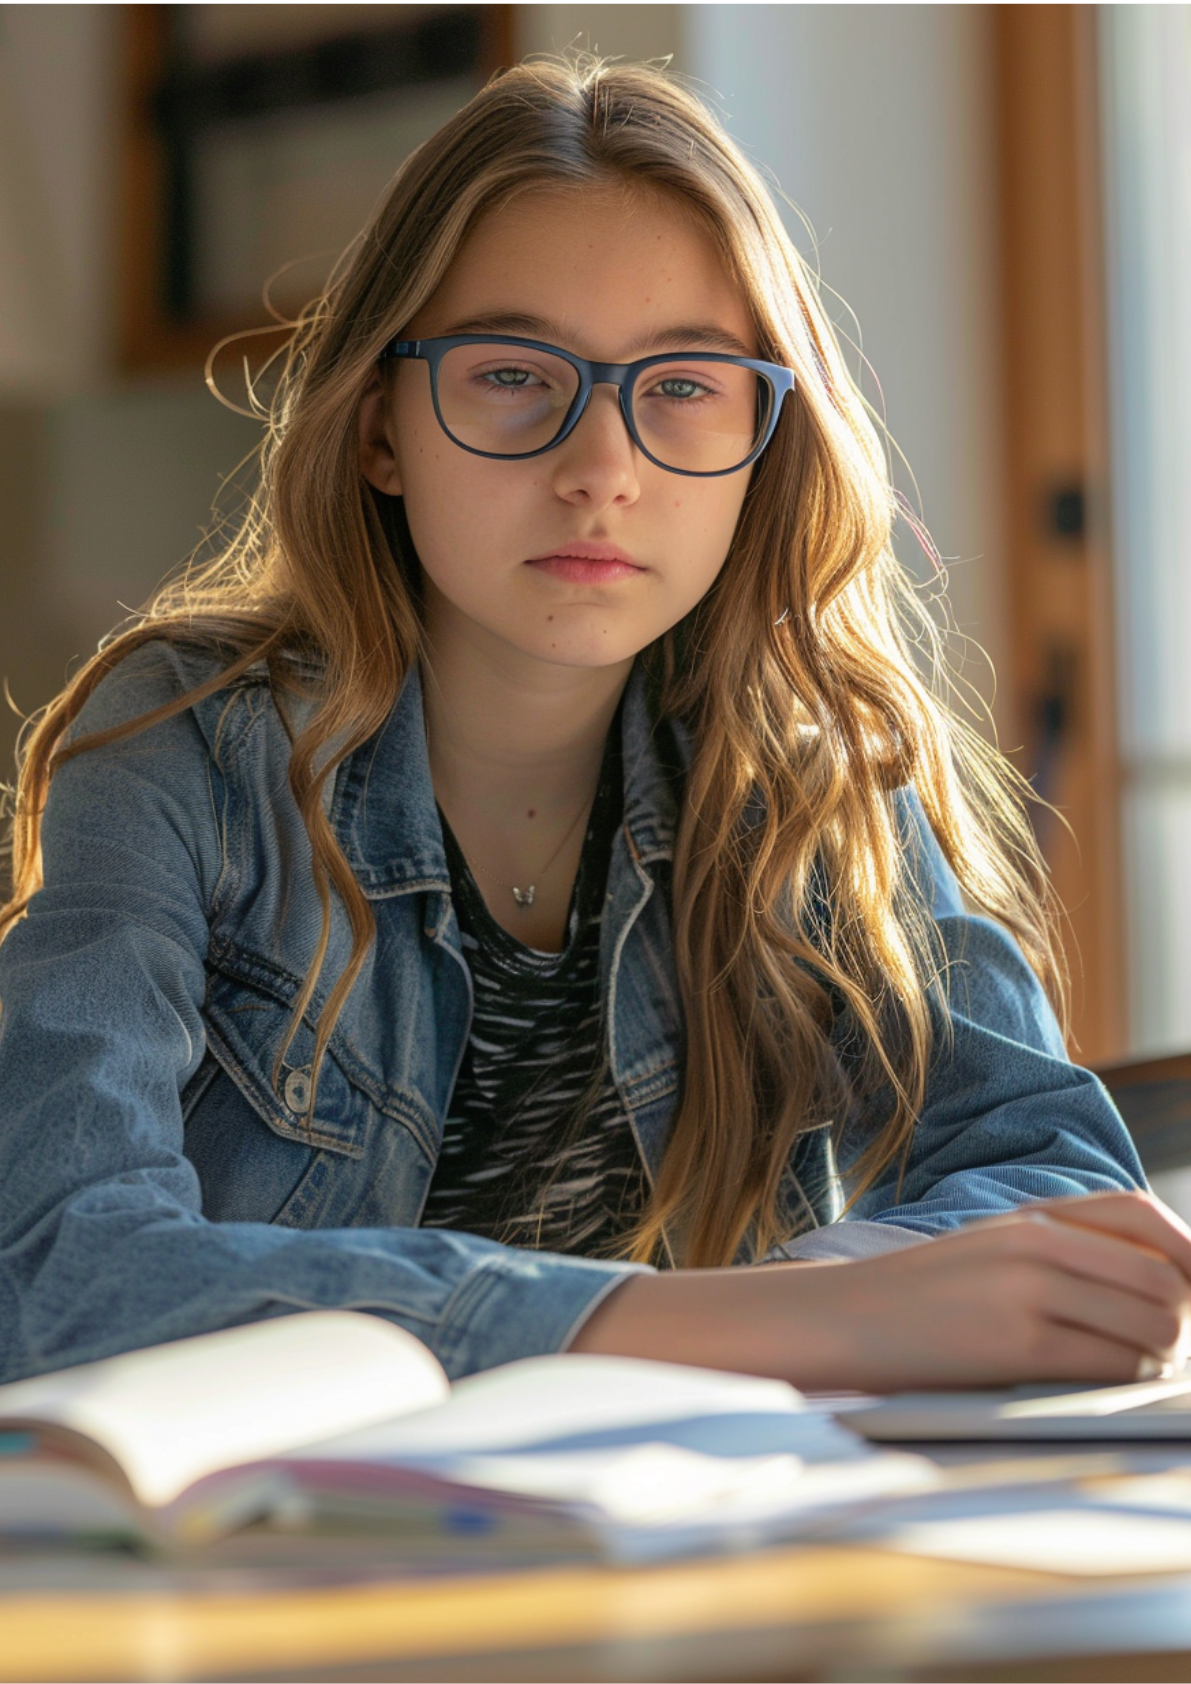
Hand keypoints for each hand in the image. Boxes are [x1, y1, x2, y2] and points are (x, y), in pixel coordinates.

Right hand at [570, 1191, 1190, 1392]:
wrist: (836, 1322)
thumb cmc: (913, 1299)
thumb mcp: (985, 1251)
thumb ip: (1057, 1252)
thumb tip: (1151, 1282)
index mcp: (1028, 1217)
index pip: (1142, 1216)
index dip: (1184, 1252)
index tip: (1185, 1287)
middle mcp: (1034, 1244)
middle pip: (1162, 1281)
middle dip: (1173, 1321)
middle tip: (1146, 1344)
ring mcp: (1026, 1292)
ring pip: (1149, 1330)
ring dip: (1150, 1359)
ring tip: (1114, 1368)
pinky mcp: (1014, 1345)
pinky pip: (1110, 1367)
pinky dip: (1119, 1383)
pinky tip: (1088, 1385)